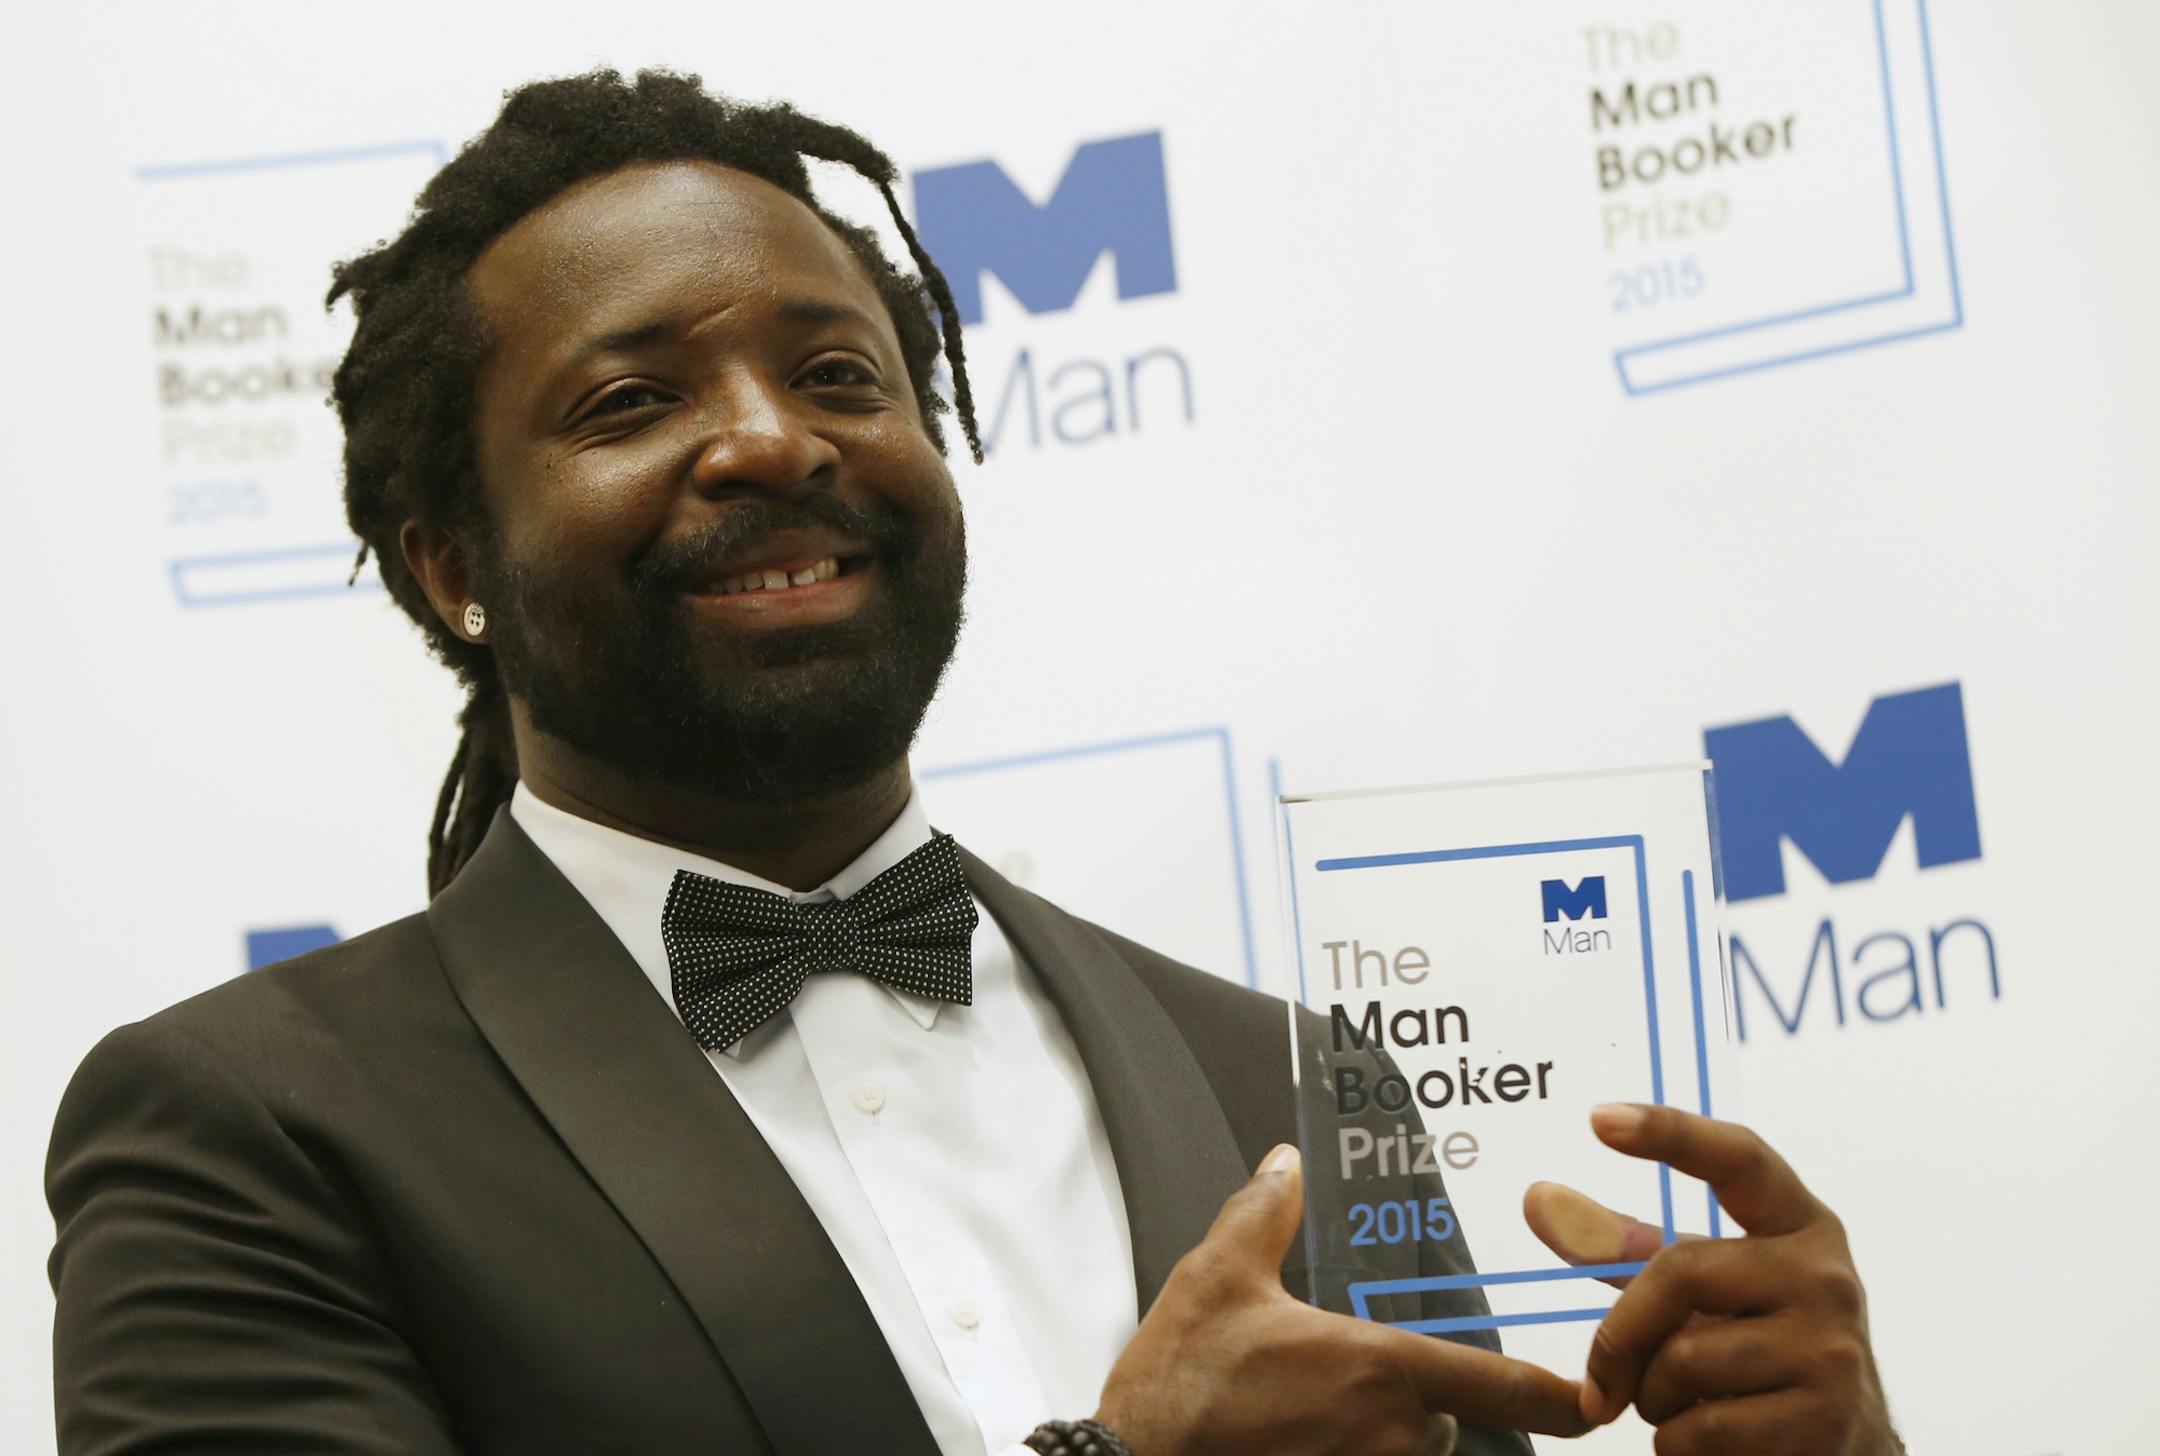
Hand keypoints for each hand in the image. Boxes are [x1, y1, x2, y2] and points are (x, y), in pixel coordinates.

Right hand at [1094, 1144, 1590, 1455]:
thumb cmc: (1180, 1383)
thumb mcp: (1218, 1275)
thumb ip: (1264, 1214)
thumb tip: (1284, 1166)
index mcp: (1379, 1369)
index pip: (1502, 1386)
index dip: (1561, 1398)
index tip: (1596, 1402)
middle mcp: (1390, 1436)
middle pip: (1439, 1422)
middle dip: (1403, 1404)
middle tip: (1325, 1385)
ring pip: (1405, 1455)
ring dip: (1373, 1438)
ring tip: (1298, 1419)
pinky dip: (1345, 1455)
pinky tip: (1294, 1443)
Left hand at [1527, 1104, 1899, 1455]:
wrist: (1848, 1448)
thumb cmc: (1759, 1350)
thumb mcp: (1708, 1289)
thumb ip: (1626, 1246)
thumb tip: (1538, 1199)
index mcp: (1801, 1225)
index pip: (1738, 1158)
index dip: (1671, 1133)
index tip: (1600, 1117)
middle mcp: (1827, 1276)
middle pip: (1678, 1273)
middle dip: (1622, 1335)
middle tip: (1604, 1379)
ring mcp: (1832, 1350)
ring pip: (1682, 1362)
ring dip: (1654, 1398)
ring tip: (1686, 1404)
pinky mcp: (1824, 1421)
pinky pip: (1700, 1430)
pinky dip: (1679, 1444)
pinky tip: (1713, 1440)